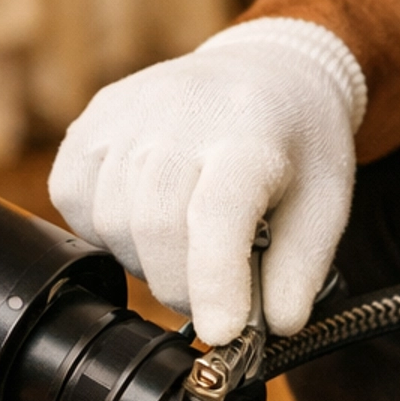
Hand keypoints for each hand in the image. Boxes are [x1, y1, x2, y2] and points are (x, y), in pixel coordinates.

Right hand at [49, 19, 365, 343]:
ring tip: (184, 249)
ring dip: (144, 261)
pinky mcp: (93, 119)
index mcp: (250, 134)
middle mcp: (181, 113)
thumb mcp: (325, 205)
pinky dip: (103, 230)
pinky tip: (143, 222)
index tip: (222, 332)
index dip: (215, 282)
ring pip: (111, 221)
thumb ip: (299, 274)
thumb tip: (267, 332)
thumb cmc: (298, 144)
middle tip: (211, 297)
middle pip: (156, 227)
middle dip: (182, 287)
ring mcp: (128, 112)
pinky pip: (73, 198)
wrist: (270, 68)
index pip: (217, 215)